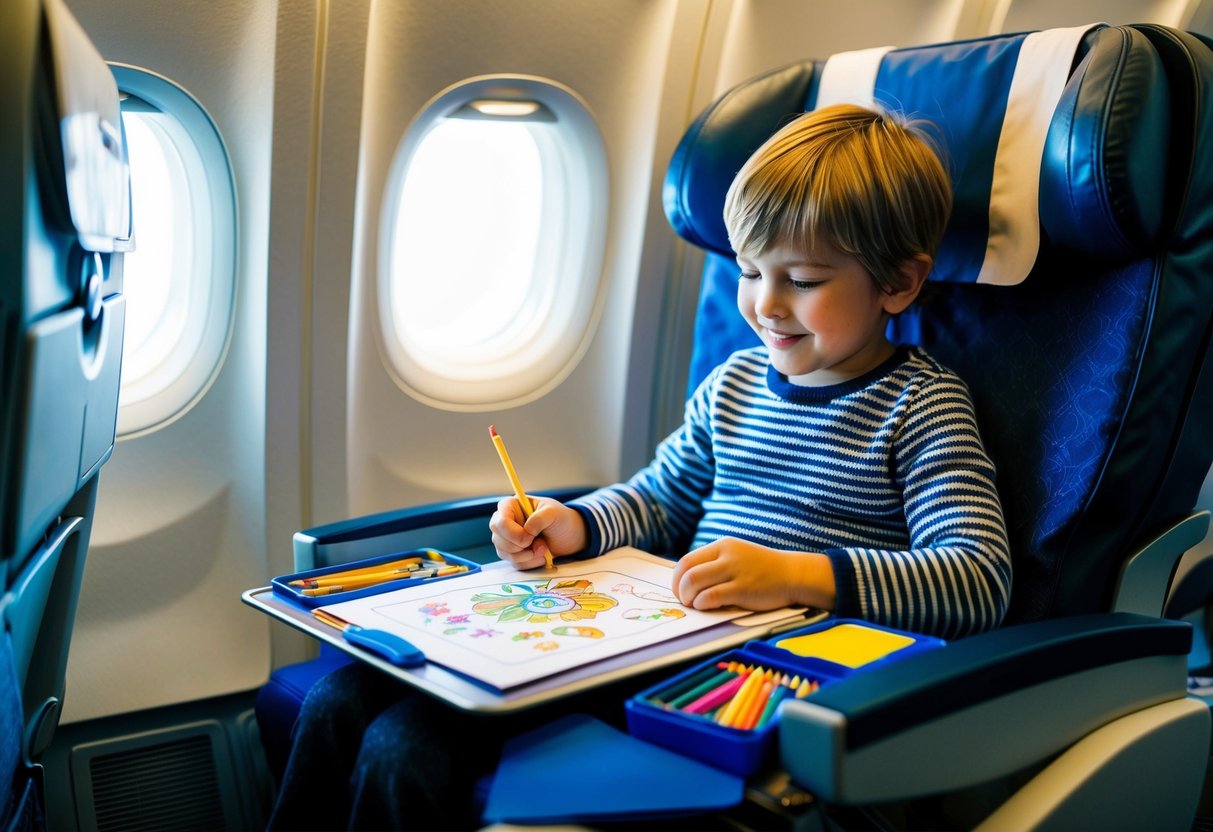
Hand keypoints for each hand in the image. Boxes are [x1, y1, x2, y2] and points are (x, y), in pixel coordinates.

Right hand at [488, 496, 588, 569]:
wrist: (570, 537)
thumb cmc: (561, 519)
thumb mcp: (553, 513)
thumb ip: (539, 519)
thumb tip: (526, 531)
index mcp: (511, 506)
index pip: (500, 521)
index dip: (513, 533)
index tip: (530, 538)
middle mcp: (505, 522)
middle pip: (498, 539)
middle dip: (520, 546)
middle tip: (540, 545)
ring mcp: (507, 539)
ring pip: (504, 553)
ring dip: (526, 556)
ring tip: (544, 549)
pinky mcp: (513, 553)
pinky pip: (514, 563)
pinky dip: (529, 563)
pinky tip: (541, 556)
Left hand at [671, 537, 835, 611]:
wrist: (792, 574)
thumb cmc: (762, 570)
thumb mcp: (737, 557)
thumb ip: (715, 564)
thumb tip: (686, 582)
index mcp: (722, 546)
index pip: (687, 560)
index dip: (677, 578)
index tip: (680, 590)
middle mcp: (726, 555)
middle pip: (687, 572)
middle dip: (680, 590)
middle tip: (685, 601)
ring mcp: (735, 571)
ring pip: (695, 583)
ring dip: (689, 598)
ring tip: (695, 605)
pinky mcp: (743, 589)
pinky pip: (711, 596)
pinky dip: (702, 604)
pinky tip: (707, 607)